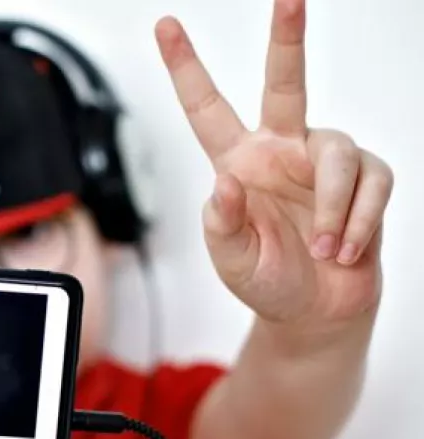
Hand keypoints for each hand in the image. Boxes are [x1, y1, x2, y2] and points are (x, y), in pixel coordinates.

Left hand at [156, 0, 392, 329]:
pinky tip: (343, 251)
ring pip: (340, 153)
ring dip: (334, 209)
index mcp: (238, 162)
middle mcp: (281, 150)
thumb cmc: (266, 280)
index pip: (206, 109)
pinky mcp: (365, 180)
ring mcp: (323, 162)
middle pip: (286, 83)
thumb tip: (223, 181)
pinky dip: (358, 223)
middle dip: (287, 40)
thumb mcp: (231, 260)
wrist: (315, 313)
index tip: (165, 27)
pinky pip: (372, 184)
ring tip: (322, 250)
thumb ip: (221, 224)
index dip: (186, 68)